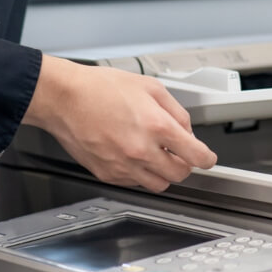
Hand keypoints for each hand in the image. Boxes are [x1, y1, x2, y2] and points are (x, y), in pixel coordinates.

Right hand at [22, 55, 216, 192]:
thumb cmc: (100, 88)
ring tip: (156, 156)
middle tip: (180, 154)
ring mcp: (123, 166)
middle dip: (185, 165)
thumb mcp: (150, 87)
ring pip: (158, 185)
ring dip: (164, 173)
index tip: (208, 158)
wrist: (64, 98)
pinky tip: (135, 157)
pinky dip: (141, 175)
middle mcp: (142, 150)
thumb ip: (176, 111)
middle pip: (180, 174)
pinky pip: (134, 183)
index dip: (207, 158)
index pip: (196, 155)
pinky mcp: (107, 174)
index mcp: (157, 126)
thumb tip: (187, 132)